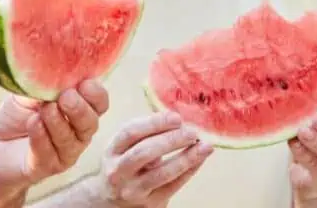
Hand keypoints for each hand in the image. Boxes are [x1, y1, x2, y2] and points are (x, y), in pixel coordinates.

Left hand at [0, 79, 109, 190]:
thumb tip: (50, 66)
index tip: (84, 83)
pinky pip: (48, 153)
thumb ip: (42, 82)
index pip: (99, 103)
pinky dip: (41, 136)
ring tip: (45, 109)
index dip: (96, 94)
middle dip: (79, 109)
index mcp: (80, 110)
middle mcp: (78, 132)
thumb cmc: (18, 116)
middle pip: (91, 123)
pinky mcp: (47, 166)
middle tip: (65, 97)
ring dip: (58, 122)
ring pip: (70, 139)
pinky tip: (34, 123)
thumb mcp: (29, 93)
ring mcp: (65, 152)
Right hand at [92, 112, 212, 206]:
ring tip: (204, 146)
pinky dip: (189, 171)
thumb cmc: (126, 166)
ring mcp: (133, 189)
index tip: (176, 117)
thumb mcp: (125, 148)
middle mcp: (118, 171)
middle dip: (171, 140)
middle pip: (144, 152)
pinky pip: (173, 186)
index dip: (154, 123)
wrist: (114, 202)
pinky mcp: (150, 203)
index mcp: (112, 150)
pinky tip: (200, 159)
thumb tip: (177, 122)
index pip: (130, 132)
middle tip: (192, 132)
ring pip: (162, 173)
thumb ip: (144, 135)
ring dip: (186, 158)